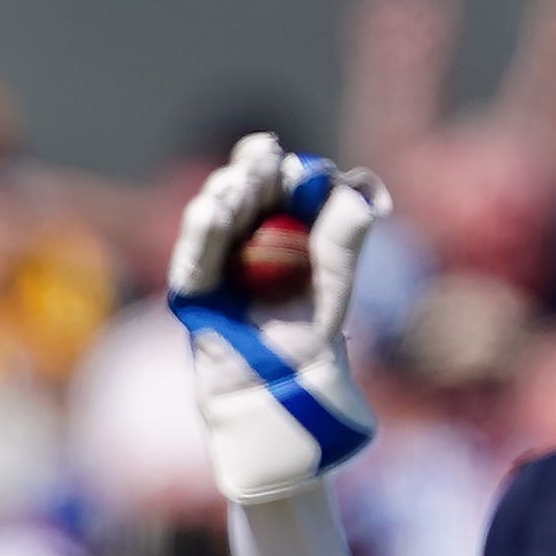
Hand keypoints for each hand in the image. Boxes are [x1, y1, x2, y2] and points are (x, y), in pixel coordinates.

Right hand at [167, 133, 388, 502]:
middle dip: (254, 171)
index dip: (288, 169)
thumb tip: (361, 191)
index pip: (283, 186)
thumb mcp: (336, 285)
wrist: (280, 395)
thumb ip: (344, 238)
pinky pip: (194, 254)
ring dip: (228, 192)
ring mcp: (218, 262)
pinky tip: (213, 210)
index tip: (299, 166)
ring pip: (217, 212)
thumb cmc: (312, 344)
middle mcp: (248, 239)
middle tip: (265, 160)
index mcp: (286, 231)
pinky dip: (202, 230)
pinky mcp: (193, 290)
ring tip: (241, 187)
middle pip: (246, 190)